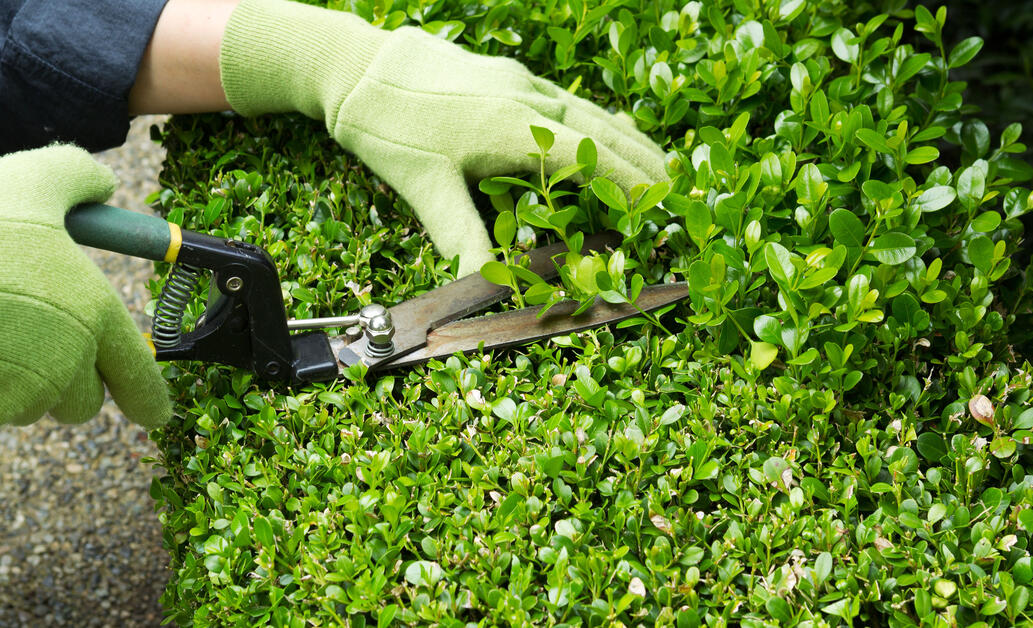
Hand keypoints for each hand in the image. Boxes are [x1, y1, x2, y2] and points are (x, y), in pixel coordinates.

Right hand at [0, 146, 170, 427]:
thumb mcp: (34, 180)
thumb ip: (77, 178)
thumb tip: (101, 184)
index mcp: (96, 315)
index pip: (140, 376)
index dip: (148, 397)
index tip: (153, 413)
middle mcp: (68, 362)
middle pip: (84, 401)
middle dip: (71, 383)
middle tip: (38, 343)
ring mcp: (20, 392)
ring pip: (34, 406)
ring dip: (20, 383)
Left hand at [218, 0, 666, 274]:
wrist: (354, 65)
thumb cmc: (386, 127)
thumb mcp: (424, 188)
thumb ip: (461, 236)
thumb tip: (484, 286)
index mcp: (512, 128)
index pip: (587, 159)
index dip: (626, 185)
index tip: (657, 207)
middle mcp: (525, 99)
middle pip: (600, 132)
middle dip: (642, 162)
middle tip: (678, 190)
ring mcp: (518, 81)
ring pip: (587, 110)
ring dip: (624, 138)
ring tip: (656, 161)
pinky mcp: (505, 73)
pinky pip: (565, 98)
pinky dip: (594, 119)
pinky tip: (599, 129)